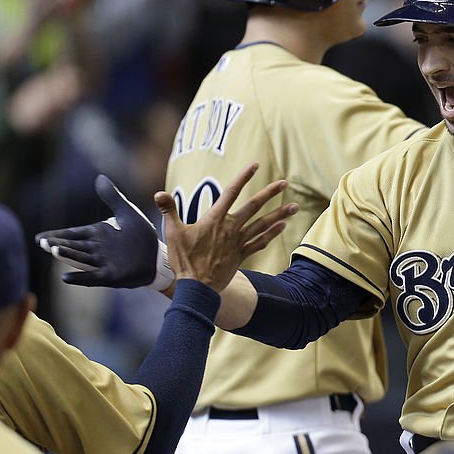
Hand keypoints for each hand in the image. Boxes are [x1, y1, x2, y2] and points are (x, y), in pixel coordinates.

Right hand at [36, 174, 173, 289]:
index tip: (38, 237)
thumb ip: (112, 197)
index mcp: (96, 234)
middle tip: (42, 242)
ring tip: (53, 251)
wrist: (158, 256)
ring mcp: (103, 263)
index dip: (56, 235)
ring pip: (80, 258)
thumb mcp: (127, 213)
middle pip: (72, 246)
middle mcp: (96, 249)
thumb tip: (100, 177)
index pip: (72, 234)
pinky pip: (92, 277)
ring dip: (66, 255)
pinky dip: (80, 277)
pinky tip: (66, 277)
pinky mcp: (111, 276)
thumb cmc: (141, 236)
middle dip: (57, 244)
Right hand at [155, 163, 296, 290]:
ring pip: (263, 224)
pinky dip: (272, 233)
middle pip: (254, 206)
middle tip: (284, 182)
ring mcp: (238, 242)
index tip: (255, 165)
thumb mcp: (173, 233)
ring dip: (280, 214)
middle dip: (270, 193)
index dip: (244, 177)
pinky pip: (261, 242)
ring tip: (294, 206)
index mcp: (215, 219)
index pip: (231, 192)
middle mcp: (230, 228)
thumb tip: (159, 194)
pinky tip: (283, 226)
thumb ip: (169, 210)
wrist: (196, 288)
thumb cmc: (183, 260)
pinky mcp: (241, 255)